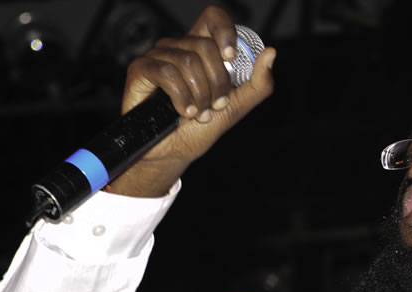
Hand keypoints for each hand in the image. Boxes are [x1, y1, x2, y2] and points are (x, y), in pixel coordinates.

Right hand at [111, 5, 275, 196]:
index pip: (213, 19)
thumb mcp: (236, 107)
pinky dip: (181, 96)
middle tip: (214, 106)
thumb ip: (257, 84)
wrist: (173, 153)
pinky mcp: (140, 69)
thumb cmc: (199, 130)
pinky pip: (166, 72)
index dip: (224, 32)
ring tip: (197, 114)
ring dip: (199, 95)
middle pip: (205, 46)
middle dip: (216, 83)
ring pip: (187, 61)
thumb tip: (271, 53)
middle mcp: (178, 48)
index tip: (230, 57)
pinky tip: (183, 111)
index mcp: (201, 50)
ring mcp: (158, 56)